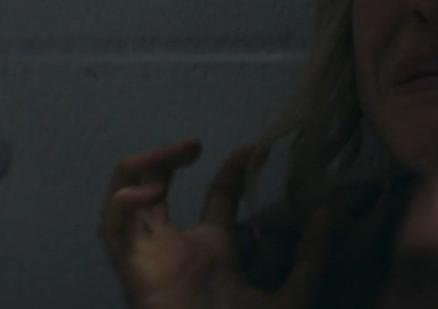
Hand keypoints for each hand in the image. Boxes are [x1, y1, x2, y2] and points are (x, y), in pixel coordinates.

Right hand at [98, 140, 329, 308]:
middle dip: (168, 158)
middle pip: (158, 189)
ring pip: (124, 201)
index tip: (253, 150)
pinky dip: (120, 203)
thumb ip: (311, 258)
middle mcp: (177, 247)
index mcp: (213, 249)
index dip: (232, 169)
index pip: (217, 195)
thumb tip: (326, 213)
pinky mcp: (131, 269)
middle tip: (193, 144)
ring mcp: (151, 256)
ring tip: (168, 158)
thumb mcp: (293, 296)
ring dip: (138, 171)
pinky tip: (147, 191)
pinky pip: (111, 230)